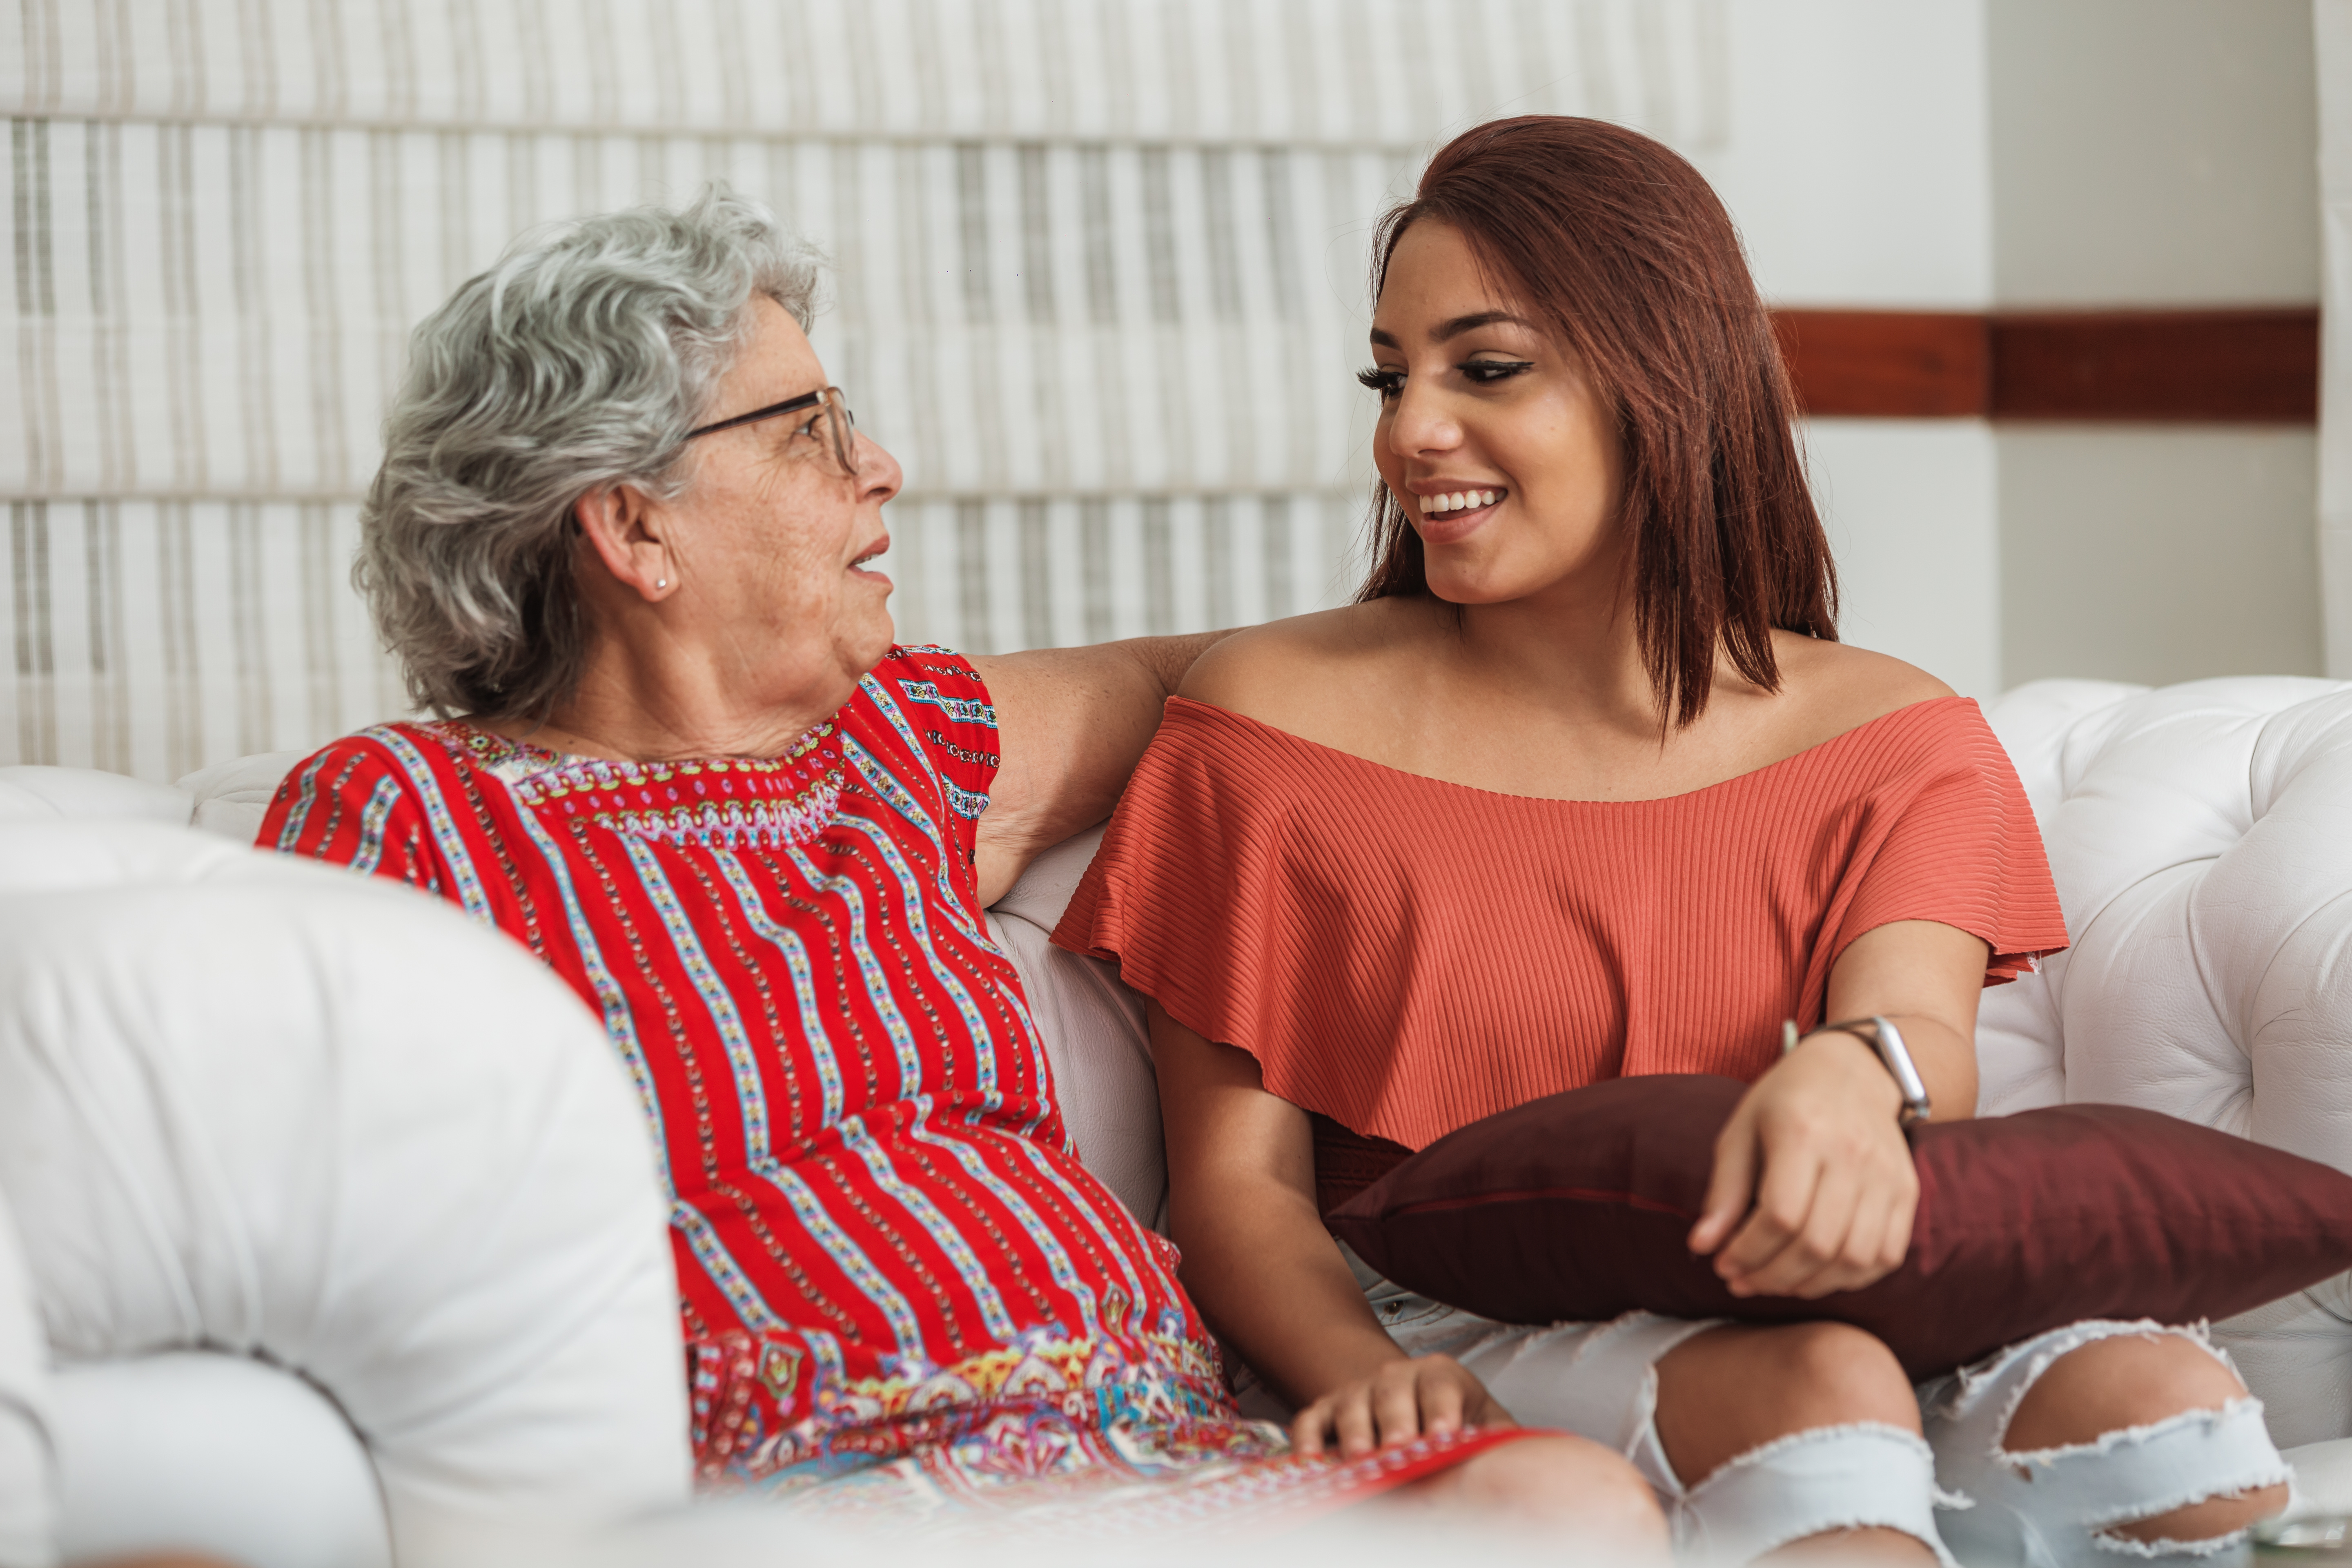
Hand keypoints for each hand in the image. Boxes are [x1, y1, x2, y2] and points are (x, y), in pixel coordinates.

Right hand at [1290, 1354, 1516, 1459]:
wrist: (1410, 1402)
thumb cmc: (1454, 1419)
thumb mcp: (1484, 1422)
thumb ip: (1497, 1438)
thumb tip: (1515, 1460)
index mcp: (1441, 1375)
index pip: (1442, 1385)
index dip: (1442, 1409)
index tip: (1444, 1436)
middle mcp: (1396, 1377)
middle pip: (1392, 1392)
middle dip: (1396, 1421)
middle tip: (1399, 1449)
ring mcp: (1359, 1391)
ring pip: (1351, 1404)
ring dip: (1354, 1432)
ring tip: (1360, 1458)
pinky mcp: (1327, 1409)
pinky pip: (1312, 1419)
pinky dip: (1308, 1438)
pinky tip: (1312, 1459)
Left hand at [1686, 1029, 1919, 1298]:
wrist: (1854, 1071)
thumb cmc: (1787, 1100)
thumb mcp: (1741, 1130)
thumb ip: (1723, 1190)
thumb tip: (1702, 1246)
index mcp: (1803, 1132)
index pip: (1780, 1216)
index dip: (1748, 1252)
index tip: (1723, 1264)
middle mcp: (1852, 1155)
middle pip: (1816, 1243)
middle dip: (1772, 1276)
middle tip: (1743, 1281)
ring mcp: (1887, 1175)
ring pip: (1854, 1258)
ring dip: (1810, 1284)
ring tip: (1777, 1281)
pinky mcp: (1907, 1191)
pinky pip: (1886, 1255)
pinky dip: (1851, 1278)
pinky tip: (1817, 1274)